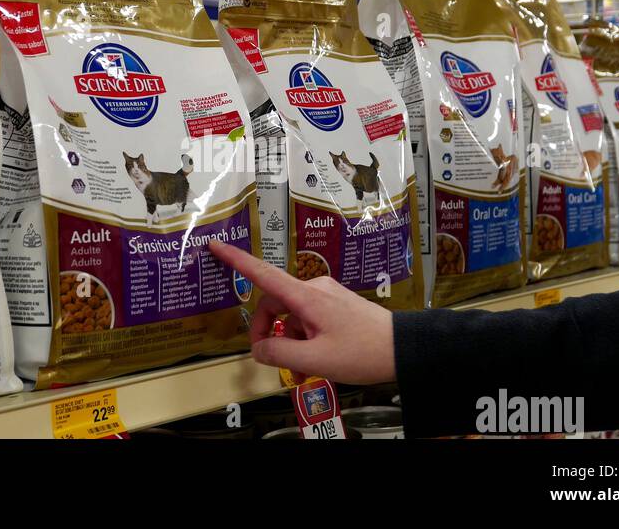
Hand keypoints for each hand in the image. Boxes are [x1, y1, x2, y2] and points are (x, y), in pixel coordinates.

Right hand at [209, 241, 395, 384]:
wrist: (403, 348)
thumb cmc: (362, 352)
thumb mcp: (315, 358)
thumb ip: (279, 352)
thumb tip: (258, 348)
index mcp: (306, 297)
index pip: (263, 274)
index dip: (237, 260)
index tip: (215, 245)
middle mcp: (314, 289)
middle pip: (274, 304)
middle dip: (268, 332)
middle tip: (271, 360)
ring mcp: (326, 296)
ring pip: (292, 316)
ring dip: (289, 342)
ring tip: (300, 372)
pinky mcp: (336, 306)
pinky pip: (308, 320)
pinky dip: (304, 340)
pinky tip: (312, 364)